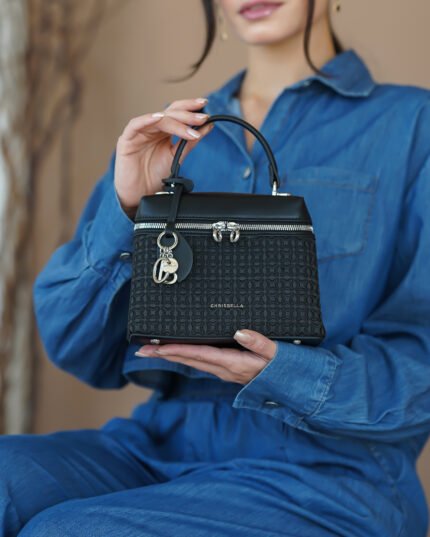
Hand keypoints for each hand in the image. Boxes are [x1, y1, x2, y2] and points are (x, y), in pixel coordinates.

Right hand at [114, 97, 213, 215]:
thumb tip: (207, 127)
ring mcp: (139, 132)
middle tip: (202, 118)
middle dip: (187, 115)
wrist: (139, 195)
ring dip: (175, 121)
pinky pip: (135, 125)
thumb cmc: (153, 176)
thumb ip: (189, 142)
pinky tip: (159, 117)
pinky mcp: (126, 139)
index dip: (190, 107)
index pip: (176, 113)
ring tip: (191, 127)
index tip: (205, 106)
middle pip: (169, 113)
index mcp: (162, 131)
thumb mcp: (176, 157)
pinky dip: (147, 119)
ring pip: (157, 119)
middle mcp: (151, 128)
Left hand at [135, 329, 277, 384]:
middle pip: (188, 360)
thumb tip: (239, 331)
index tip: (155, 347)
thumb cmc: (286, 369)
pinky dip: (187, 357)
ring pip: (193, 362)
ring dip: (173, 356)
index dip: (175, 350)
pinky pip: (202, 363)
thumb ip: (260, 342)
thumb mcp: (277, 354)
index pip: (197, 354)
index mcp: (233, 364)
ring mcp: (226, 372)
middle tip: (141, 349)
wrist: (294, 387)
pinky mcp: (229, 371)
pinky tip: (182, 353)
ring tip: (155, 350)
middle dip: (165, 354)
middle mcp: (225, 370)